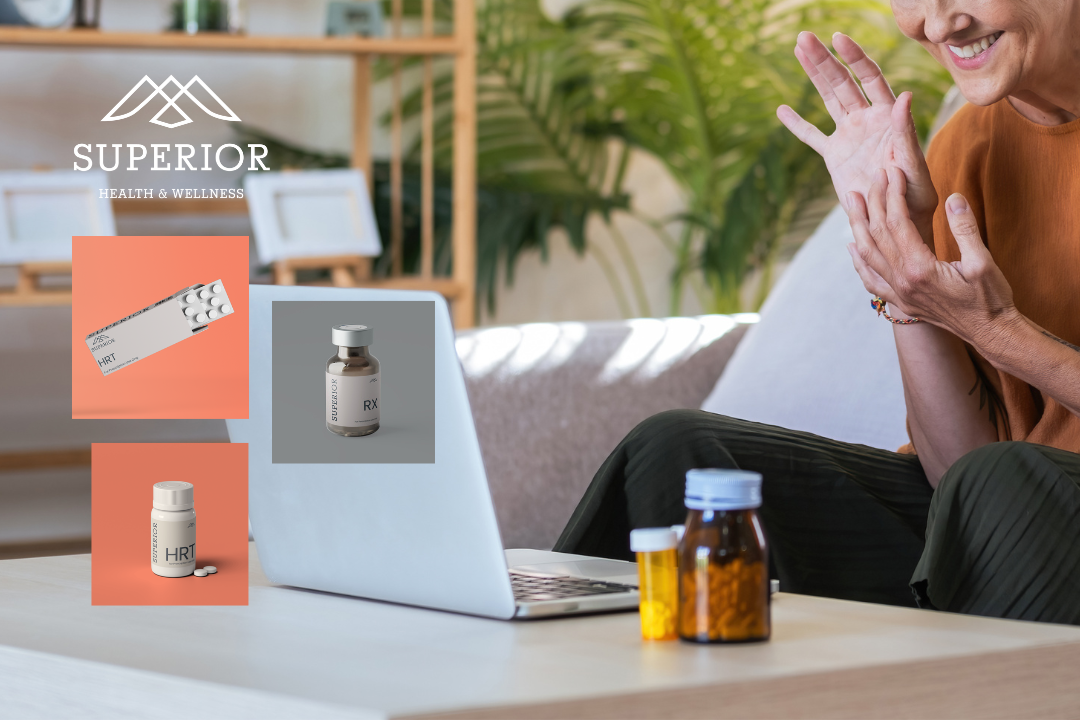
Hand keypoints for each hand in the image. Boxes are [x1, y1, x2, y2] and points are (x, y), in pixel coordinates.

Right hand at [777, 32, 937, 238]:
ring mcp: (849, 136)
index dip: (854, 57)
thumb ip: (906, 132)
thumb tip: (905, 97)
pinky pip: (812, 137)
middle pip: (842, 82)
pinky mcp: (834, 157)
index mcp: (887, 117)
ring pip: (828, 99)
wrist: (896, 220)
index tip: (838, 39)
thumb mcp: (912, 165)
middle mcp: (867, 120)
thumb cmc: (913, 195)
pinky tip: (781, 110)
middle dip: (824, 59)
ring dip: (813, 76)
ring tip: (797, 50)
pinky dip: (797, 125)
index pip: (869, 78)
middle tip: (803, 38)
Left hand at [844, 166, 1018, 346]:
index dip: (893, 194)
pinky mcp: (901, 302)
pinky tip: (852, 247)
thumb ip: (965, 229)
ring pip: (867, 255)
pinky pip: (871, 280)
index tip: (893, 173)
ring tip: (853, 202)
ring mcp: (898, 294)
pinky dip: (858, 261)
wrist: (990, 333)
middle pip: (878, 235)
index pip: (898, 223)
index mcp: (920, 269)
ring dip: (858, 227)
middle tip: (871, 178)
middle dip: (873, 203)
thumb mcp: (983, 261)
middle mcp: (902, 282)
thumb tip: (954, 198)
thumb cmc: (991, 298)